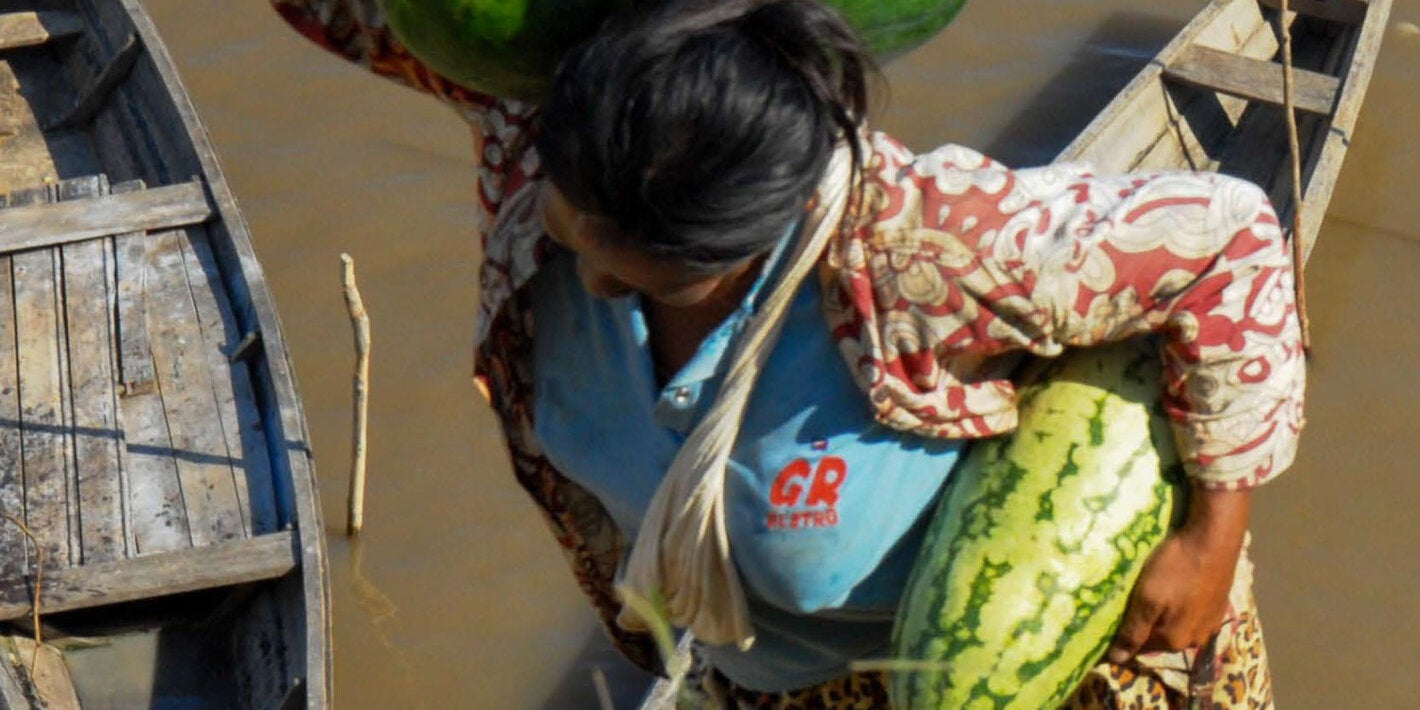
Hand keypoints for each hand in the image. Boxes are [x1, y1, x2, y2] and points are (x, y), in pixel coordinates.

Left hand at [1106, 485, 1248, 663]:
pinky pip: (1191, 612)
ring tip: (1153, 588)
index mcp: (1175, 641)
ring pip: (1175, 624)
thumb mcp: (1147, 598)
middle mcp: (1196, 639)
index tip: (1112, 615)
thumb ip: (1133, 632)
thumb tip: (1117, 661)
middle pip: (1159, 636)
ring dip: (1163, 612)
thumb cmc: (1176, 567)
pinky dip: (1179, 603)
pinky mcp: (1218, 606)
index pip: (1140, 647)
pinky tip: (1175, 585)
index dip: (1124, 634)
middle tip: (1131, 597)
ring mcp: (1210, 623)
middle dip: (1144, 622)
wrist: (1215, 538)